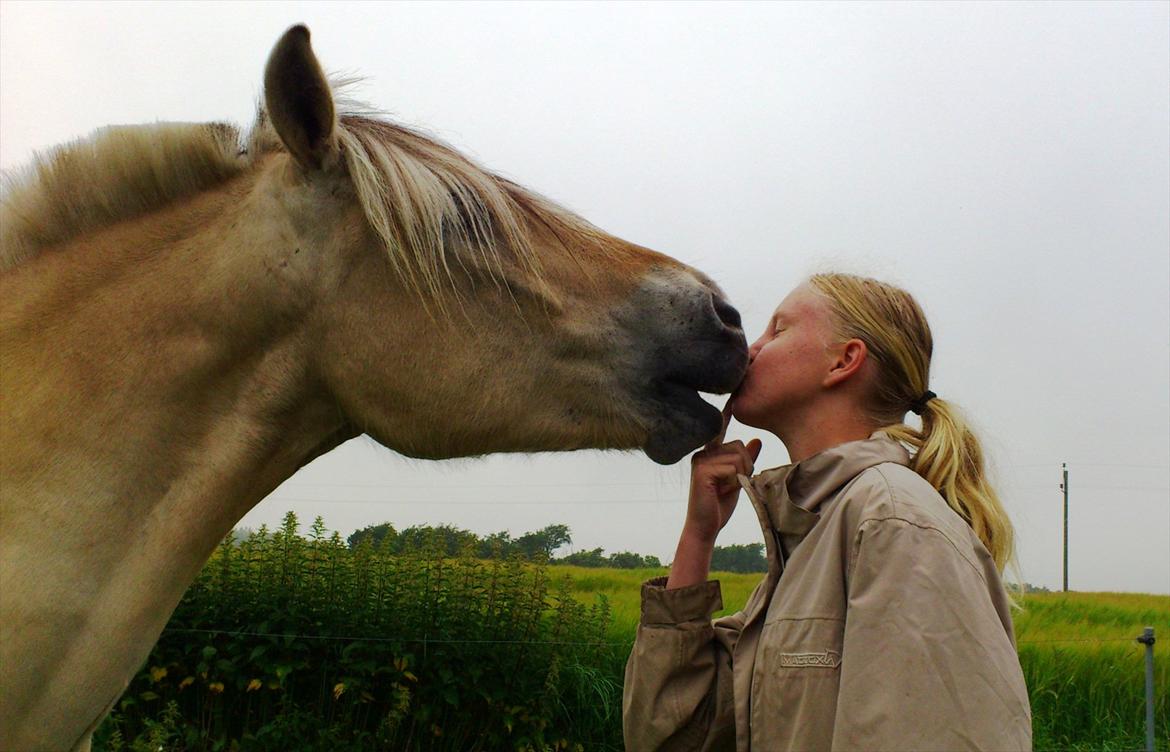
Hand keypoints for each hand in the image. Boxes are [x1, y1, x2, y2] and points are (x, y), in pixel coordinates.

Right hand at [683, 400, 762, 543]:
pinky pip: (732, 469)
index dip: (727, 411)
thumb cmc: (720, 505)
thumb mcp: (738, 480)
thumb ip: (746, 460)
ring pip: (738, 457)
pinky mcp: (702, 471)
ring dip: (741, 475)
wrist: (705, 527)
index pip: (721, 428)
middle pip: (739, 446)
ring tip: (727, 488)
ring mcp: (700, 461)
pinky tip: (721, 491)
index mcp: (710, 453)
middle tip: (734, 483)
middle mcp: (702, 453)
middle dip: (746, 466)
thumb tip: (757, 440)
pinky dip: (733, 482)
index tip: (732, 394)